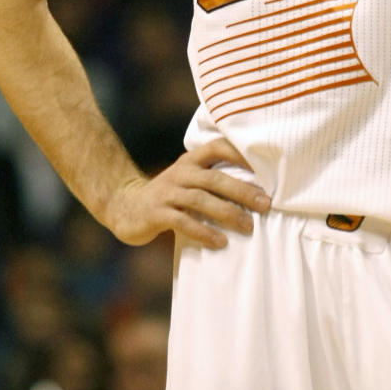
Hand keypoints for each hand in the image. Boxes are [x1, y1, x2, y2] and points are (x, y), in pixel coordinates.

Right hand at [106, 137, 270, 248]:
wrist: (125, 206)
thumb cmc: (169, 195)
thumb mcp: (188, 179)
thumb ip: (213, 179)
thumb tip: (257, 190)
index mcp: (191, 161)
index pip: (218, 147)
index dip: (241, 155)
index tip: (266, 169)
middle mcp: (180, 172)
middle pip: (215, 178)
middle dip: (243, 191)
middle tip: (266, 205)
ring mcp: (167, 192)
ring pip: (201, 199)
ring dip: (227, 213)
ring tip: (248, 226)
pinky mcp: (156, 213)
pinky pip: (183, 222)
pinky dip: (203, 232)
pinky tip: (220, 242)